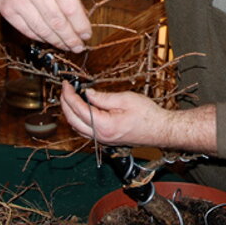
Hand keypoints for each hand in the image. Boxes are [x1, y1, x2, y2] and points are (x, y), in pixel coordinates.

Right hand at [0, 0, 91, 51]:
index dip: (80, 25)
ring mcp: (17, 0)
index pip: (70, 8)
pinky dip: (41, 38)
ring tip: (67, 47)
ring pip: (42, 29)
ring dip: (57, 41)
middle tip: (79, 47)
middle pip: (57, 21)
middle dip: (71, 38)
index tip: (87, 34)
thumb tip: (80, 24)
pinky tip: (50, 40)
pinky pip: (27, 30)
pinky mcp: (6, 10)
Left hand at [60, 81, 217, 153]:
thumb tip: (87, 93)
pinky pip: (85, 131)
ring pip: (77, 127)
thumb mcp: (125, 99)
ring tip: (70, 97)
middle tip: (65, 89)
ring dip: (70, 112)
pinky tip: (81, 109)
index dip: (69, 95)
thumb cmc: (148, 114)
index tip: (66, 84)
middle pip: (72, 120)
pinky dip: (78, 120)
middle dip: (65, 103)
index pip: (78, 109)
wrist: (160, 129)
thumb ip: (103, 97)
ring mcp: (103, 140)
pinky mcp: (106, 140)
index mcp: (103, 125)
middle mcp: (100, 136)